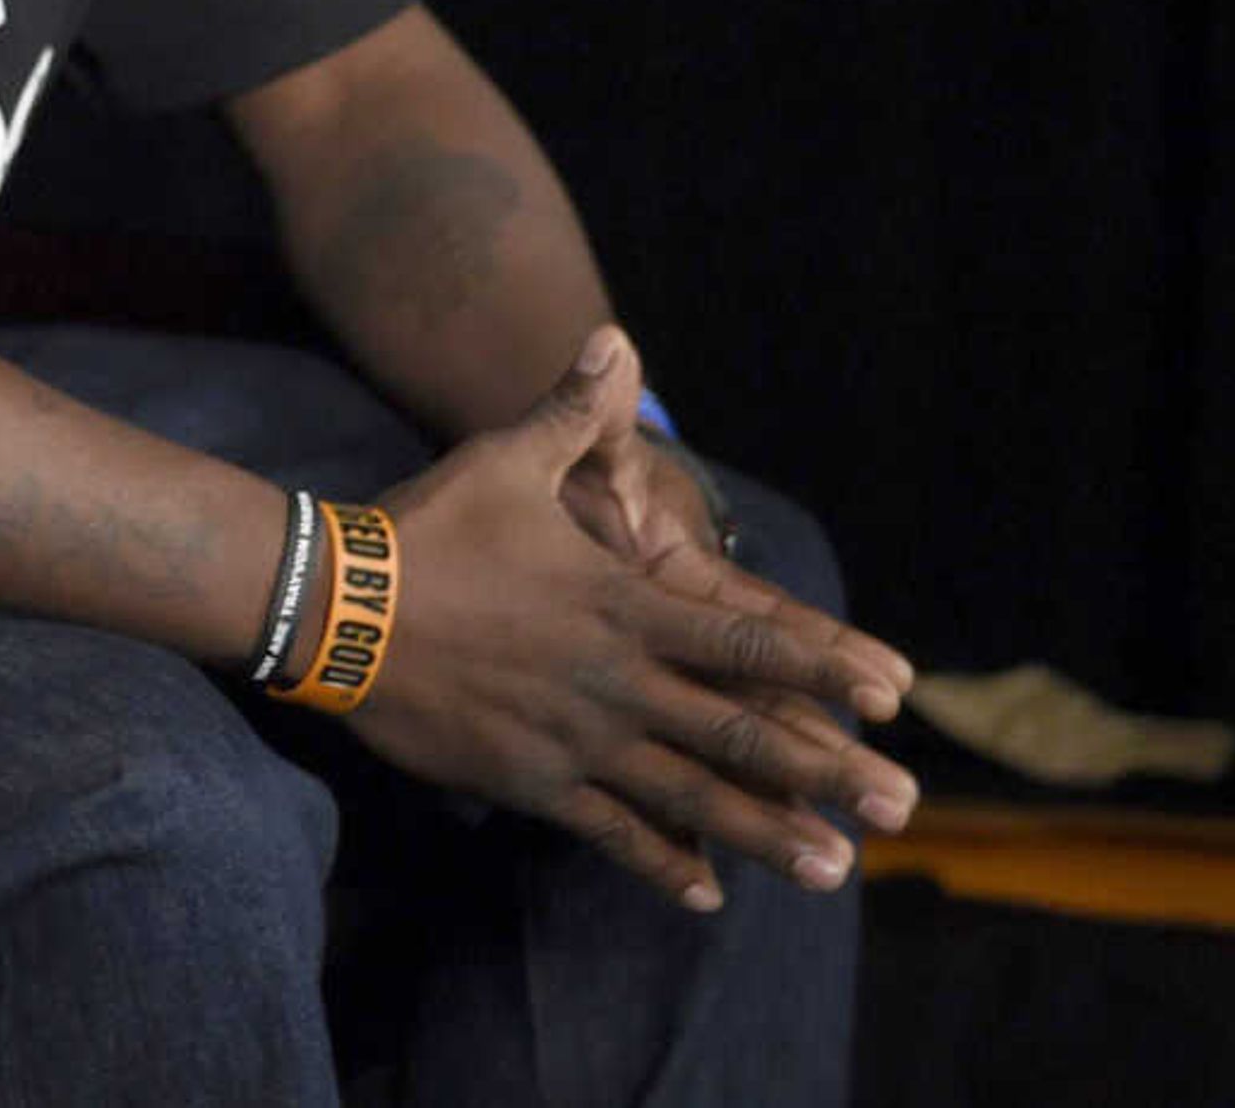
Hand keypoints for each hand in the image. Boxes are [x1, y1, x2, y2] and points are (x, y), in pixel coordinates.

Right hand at [346, 328, 919, 910]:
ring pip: (691, 796)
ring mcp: (574, 739)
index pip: (744, 640)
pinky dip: (662, 863)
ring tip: (834, 869)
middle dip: (827, 771)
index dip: (823, 665)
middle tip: (902, 804)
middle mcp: (614, 681)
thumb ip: (571, 413)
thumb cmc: (426, 527)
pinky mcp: (528, 779)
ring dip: (767, 834)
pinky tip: (707, 894)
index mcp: (620, 606)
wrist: (333, 604)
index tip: (892, 691)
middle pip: (739, 733)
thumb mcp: (504, 460)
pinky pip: (610, 831)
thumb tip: (614, 339)